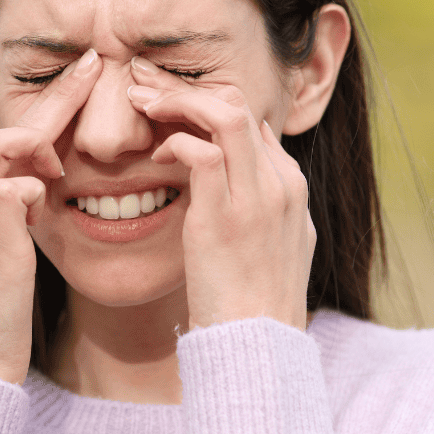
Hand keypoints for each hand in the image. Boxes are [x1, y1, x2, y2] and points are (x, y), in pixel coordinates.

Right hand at [0, 49, 100, 383]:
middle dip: (55, 95)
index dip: (32, 127)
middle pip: (0, 131)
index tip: (70, 102)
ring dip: (44, 140)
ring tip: (69, 161)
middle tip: (95, 67)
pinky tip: (53, 199)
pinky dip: (39, 187)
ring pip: (4, 144)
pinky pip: (18, 186)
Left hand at [126, 57, 313, 331]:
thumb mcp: (274, 245)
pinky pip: (199, 153)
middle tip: (145, 88)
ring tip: (143, 104)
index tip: (169, 104)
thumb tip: (240, 177)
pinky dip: (173, 143)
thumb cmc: (253, 302)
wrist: (259, 345)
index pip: (251, 118)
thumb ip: (261, 206)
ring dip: (177, 101)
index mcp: (290, 187)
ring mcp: (256, 198)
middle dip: (187, 88)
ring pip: (224, 114)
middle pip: (239, 103)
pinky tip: (155, 157)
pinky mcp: (224, 218)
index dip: (206, 104)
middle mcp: (280, 183)